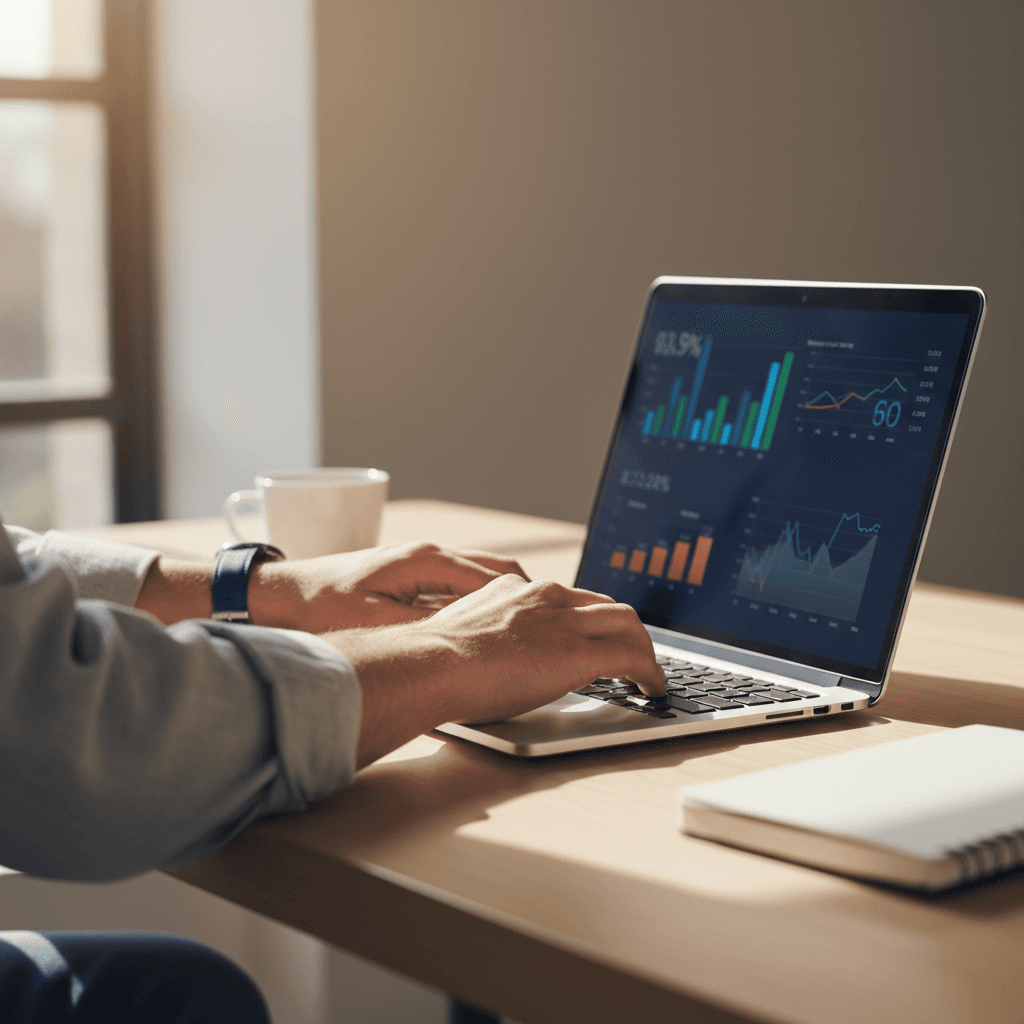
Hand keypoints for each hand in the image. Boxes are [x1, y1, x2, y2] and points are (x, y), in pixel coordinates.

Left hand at [248, 542, 529, 631]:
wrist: (279, 593)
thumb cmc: (320, 604)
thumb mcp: (373, 623)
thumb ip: (422, 629)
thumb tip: (467, 637)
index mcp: (426, 560)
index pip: (496, 577)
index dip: (528, 603)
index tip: (552, 623)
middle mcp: (429, 554)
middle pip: (499, 571)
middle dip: (529, 598)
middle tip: (552, 628)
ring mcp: (420, 562)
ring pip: (483, 575)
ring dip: (508, 599)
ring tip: (530, 631)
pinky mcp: (410, 575)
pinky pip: (462, 584)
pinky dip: (484, 601)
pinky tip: (488, 628)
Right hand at [327, 574, 666, 766]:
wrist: (431, 665)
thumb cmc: (431, 664)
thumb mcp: (461, 637)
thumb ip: (485, 640)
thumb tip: (486, 663)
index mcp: (514, 591)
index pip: (566, 597)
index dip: (586, 618)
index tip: (589, 633)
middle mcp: (544, 596)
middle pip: (603, 604)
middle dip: (622, 628)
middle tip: (629, 651)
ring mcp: (564, 621)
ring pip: (626, 622)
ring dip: (642, 647)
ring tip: (647, 673)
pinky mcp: (580, 652)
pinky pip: (632, 657)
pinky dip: (650, 672)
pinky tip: (652, 689)